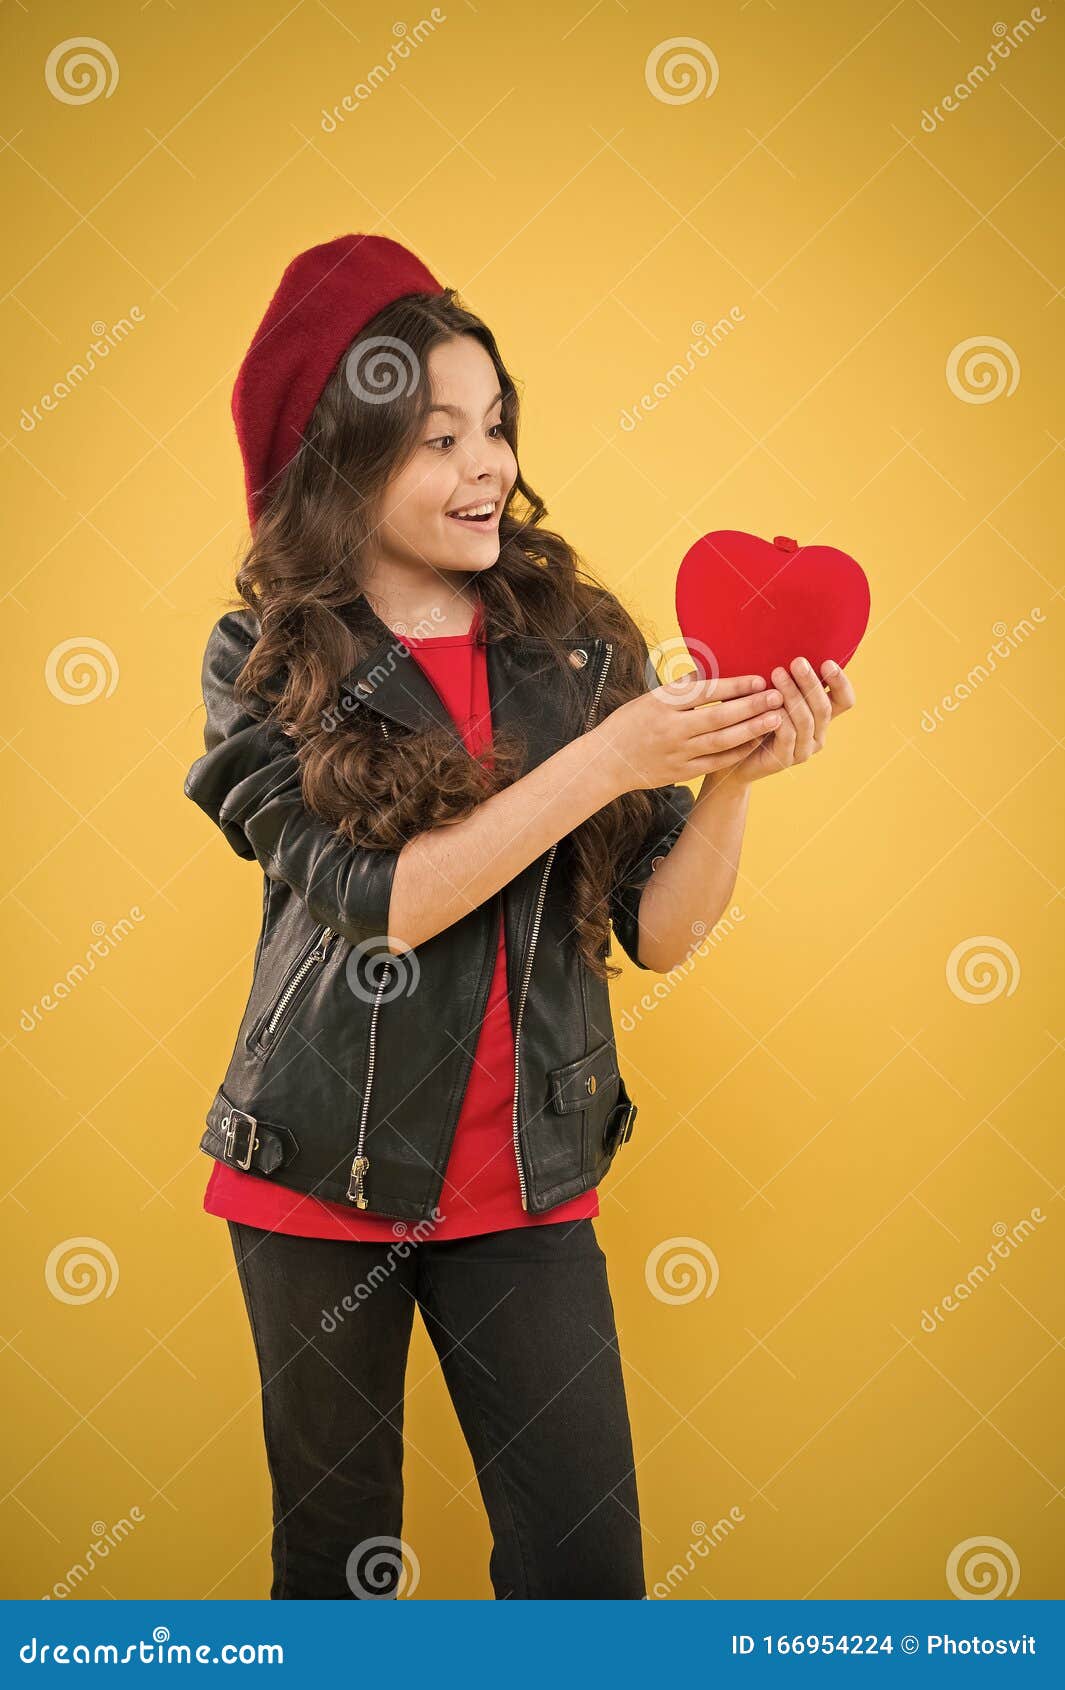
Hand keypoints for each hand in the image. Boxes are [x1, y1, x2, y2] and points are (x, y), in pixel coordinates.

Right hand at [589, 670, 784, 796]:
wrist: (606, 762)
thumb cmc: (628, 724)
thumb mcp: (648, 699)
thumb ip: (679, 689)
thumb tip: (706, 670)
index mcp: (662, 705)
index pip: (704, 693)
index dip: (733, 686)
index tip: (759, 679)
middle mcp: (671, 730)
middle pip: (718, 717)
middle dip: (751, 707)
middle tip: (778, 697)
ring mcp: (677, 753)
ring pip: (721, 742)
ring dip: (751, 730)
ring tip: (775, 719)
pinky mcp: (681, 772)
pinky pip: (715, 762)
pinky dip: (737, 753)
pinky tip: (755, 742)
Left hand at [723, 656, 856, 786]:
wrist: (731, 755)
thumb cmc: (751, 716)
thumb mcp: (769, 694)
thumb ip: (783, 678)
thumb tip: (785, 645)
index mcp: (820, 716)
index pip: (845, 700)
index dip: (841, 682)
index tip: (826, 662)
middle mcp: (817, 734)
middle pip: (824, 707)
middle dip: (811, 682)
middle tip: (797, 662)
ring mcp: (803, 749)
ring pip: (806, 720)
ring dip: (793, 695)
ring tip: (777, 674)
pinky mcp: (785, 759)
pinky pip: (787, 736)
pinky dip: (780, 717)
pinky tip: (769, 703)